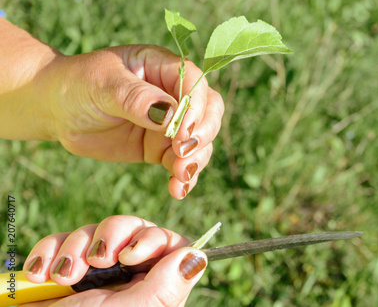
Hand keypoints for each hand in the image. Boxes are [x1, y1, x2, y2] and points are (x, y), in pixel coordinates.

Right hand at [22, 215, 207, 306]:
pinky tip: (42, 274)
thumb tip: (197, 257)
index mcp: (151, 288)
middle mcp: (127, 276)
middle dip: (111, 236)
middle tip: (97, 261)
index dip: (153, 239)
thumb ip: (167, 288)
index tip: (131, 254)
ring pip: (97, 229)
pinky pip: (62, 239)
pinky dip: (50, 251)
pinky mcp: (62, 266)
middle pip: (134, 228)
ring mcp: (94, 270)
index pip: (169, 244)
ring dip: (76, 248)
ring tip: (64, 278)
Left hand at [46, 45, 223, 198]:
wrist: (56, 111)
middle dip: (203, 134)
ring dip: (197, 159)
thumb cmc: (77, 85)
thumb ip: (138, 98)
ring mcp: (169, 123)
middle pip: (208, 111)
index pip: (195, 82)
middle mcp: (172, 94)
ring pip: (201, 140)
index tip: (182, 131)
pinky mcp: (160, 148)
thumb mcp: (104, 85)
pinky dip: (185, 177)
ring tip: (179, 177)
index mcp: (162, 67)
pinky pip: (182, 162)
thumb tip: (172, 115)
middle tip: (183, 154)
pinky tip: (177, 189)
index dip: (196, 106)